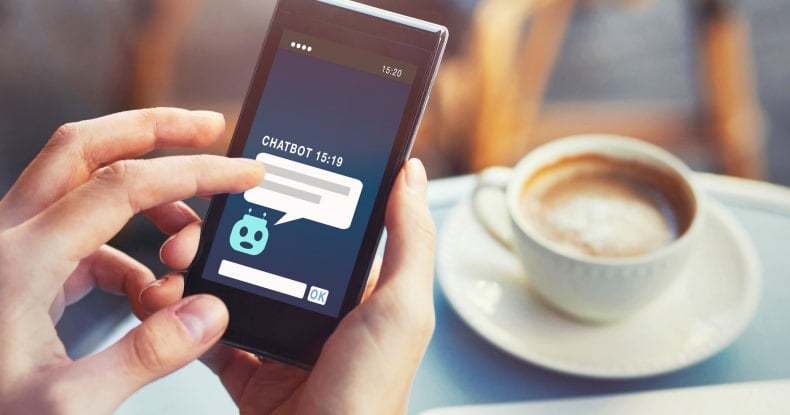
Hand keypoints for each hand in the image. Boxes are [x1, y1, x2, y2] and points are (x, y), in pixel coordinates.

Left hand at [0, 108, 264, 413]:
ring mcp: (13, 252)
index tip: (241, 173)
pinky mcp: (21, 273)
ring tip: (186, 242)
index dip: (194, 172)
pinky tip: (148, 293)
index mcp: (22, 260)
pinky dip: (127, 253)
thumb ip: (145, 356)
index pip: (124, 185)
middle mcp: (10, 240)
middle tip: (209, 129)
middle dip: (156, 130)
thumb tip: (207, 314)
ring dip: (146, 200)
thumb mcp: (67, 404)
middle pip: (86, 146)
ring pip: (83, 187)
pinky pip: (83, 238)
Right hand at [143, 158, 436, 413]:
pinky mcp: (249, 371)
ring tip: (175, 259)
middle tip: (196, 227)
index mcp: (359, 292)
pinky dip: (182, 317)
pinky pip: (208, 335)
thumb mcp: (400, 309)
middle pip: (265, 254)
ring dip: (197, 269)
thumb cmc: (370, 396)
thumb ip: (409, 240)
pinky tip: (168, 298)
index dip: (284, 201)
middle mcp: (320, 312)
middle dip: (226, 233)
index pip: (319, 229)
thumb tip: (410, 174)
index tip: (247, 179)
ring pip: (231, 289)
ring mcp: (282, 341)